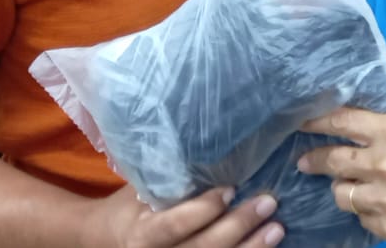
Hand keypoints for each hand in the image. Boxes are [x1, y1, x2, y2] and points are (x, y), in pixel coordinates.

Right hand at [79, 186, 283, 247]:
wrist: (108, 241)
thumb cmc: (130, 207)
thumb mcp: (140, 190)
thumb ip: (168, 179)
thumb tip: (208, 147)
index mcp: (141, 235)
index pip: (174, 226)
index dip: (203, 210)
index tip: (230, 189)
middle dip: (238, 227)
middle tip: (268, 203)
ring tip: (277, 229)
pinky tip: (267, 246)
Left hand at [297, 109, 385, 244]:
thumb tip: (367, 113)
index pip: (341, 122)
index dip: (317, 121)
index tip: (304, 122)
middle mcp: (384, 164)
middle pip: (332, 160)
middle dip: (314, 159)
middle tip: (306, 160)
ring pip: (342, 193)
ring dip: (343, 186)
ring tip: (350, 183)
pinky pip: (363, 218)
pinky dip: (368, 209)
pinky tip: (381, 202)